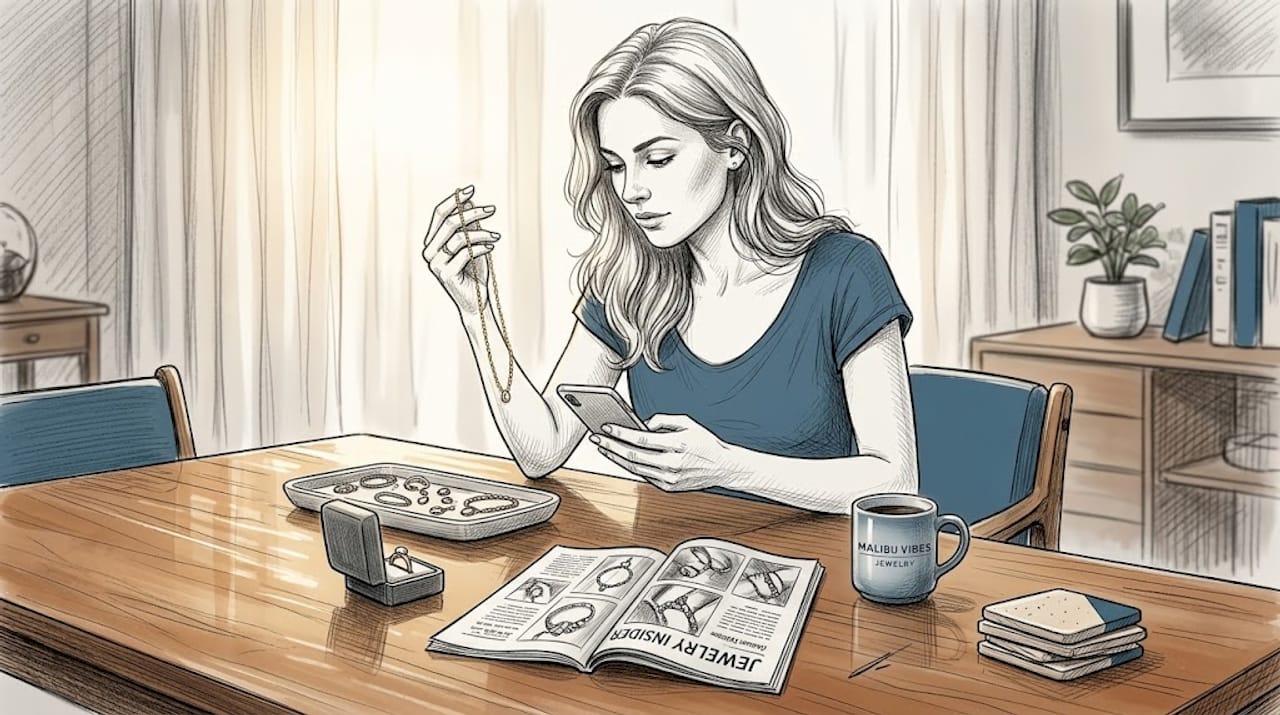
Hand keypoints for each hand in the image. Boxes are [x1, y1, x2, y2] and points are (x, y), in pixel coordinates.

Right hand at [421, 185, 500, 316]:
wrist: (476, 301)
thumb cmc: (474, 272)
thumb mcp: (473, 244)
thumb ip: (469, 226)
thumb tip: (470, 201)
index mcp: (432, 242)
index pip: (439, 215)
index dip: (454, 200)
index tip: (471, 189)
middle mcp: (429, 252)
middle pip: (449, 223)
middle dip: (472, 212)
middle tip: (492, 209)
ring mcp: (435, 264)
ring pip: (460, 237)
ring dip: (482, 233)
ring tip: (496, 235)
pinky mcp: (445, 274)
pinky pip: (466, 253)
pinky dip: (482, 247)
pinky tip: (492, 248)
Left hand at [591, 413, 739, 491]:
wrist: (724, 468)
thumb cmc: (706, 444)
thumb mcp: (688, 423)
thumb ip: (664, 420)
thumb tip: (644, 423)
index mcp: (678, 445)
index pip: (642, 439)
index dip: (622, 433)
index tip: (607, 427)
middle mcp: (673, 464)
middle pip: (633, 455)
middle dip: (611, 446)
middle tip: (597, 438)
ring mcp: (669, 478)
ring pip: (635, 468)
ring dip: (615, 458)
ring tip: (603, 448)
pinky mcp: (668, 487)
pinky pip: (643, 475)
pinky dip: (629, 466)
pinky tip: (619, 458)